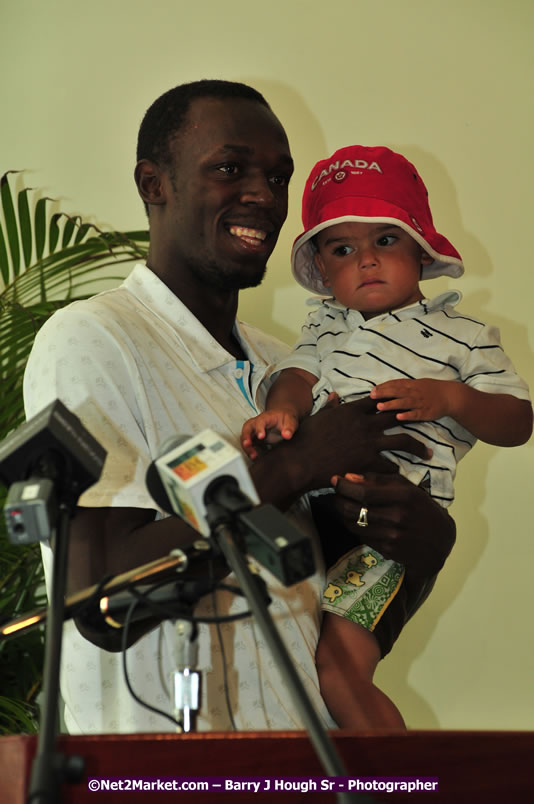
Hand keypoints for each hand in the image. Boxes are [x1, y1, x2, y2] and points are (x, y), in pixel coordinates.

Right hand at [241, 409, 299, 459]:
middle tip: (248, 445)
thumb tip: (287, 435)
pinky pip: (247, 444)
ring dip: (247, 447)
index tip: (261, 437)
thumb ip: (289, 428)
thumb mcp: (290, 421)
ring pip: (245, 437)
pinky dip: (249, 450)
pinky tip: (255, 457)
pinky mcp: (254, 438)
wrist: (282, 418)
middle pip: (247, 428)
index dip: (259, 429)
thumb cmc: (284, 418)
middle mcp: (256, 423)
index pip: (260, 421)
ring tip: (253, 456)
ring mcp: (254, 431)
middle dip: (246, 437)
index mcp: (265, 417)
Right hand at [293, 396, 431, 487]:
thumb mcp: (318, 416)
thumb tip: (333, 395)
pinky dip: (395, 469)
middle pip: (398, 417)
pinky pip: (389, 465)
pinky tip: (399, 473)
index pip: (379, 400)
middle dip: (414, 417)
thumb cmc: (305, 437)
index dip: (392, 399)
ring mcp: (368, 443)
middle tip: (426, 421)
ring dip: (417, 447)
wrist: (300, 460)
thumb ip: (330, 407)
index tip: (402, 401)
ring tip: (428, 453)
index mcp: (352, 411)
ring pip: (403, 441)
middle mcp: (365, 424)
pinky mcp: (367, 462)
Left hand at [329, 471, 455, 574]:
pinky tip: (356, 520)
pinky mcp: (388, 550)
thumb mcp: (407, 488)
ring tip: (342, 506)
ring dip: (343, 515)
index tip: (336, 480)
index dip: (345, 487)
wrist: (439, 542)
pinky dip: (355, 527)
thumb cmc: (421, 508)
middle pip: (355, 509)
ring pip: (354, 524)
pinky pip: (362, 537)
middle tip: (335, 494)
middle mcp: (398, 516)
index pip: (364, 492)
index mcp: (404, 496)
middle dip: (338, 500)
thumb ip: (380, 480)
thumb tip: (350, 476)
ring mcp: (393, 535)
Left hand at [371, 378, 456, 420]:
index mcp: (412, 384)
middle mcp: (414, 392)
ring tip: (380, 406)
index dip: (384, 386)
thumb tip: (386, 387)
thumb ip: (402, 386)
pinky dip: (407, 415)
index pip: (395, 384)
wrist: (451, 396)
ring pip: (404, 403)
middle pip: (397, 392)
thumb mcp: (417, 383)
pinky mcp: (426, 413)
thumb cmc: (432, 389)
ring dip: (392, 404)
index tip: (372, 390)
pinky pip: (416, 414)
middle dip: (384, 393)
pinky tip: (398, 417)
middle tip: (372, 396)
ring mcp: (420, 403)